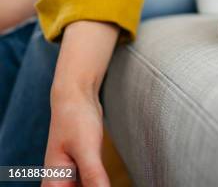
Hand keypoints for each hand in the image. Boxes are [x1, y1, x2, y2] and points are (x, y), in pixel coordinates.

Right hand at [42, 20, 119, 186]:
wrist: (76, 96)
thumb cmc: (76, 119)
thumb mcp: (87, 148)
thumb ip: (93, 175)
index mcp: (54, 181)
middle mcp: (58, 182)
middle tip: (105, 186)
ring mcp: (70, 175)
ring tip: (107, 185)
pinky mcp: (82, 168)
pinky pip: (90, 186)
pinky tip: (108, 185)